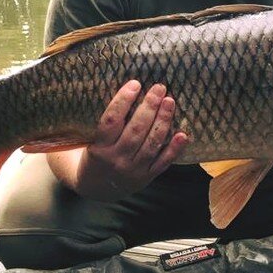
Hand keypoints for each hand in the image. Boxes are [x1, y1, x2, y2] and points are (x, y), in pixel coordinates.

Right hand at [50, 80, 187, 199]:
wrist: (96, 189)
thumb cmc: (93, 155)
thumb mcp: (89, 140)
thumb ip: (104, 122)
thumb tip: (122, 88)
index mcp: (99, 148)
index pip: (111, 120)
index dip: (123, 100)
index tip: (134, 83)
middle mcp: (117, 159)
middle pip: (135, 130)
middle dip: (149, 106)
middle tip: (159, 87)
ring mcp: (133, 170)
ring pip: (151, 143)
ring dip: (163, 121)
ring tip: (169, 101)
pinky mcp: (147, 177)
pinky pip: (163, 163)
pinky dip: (174, 149)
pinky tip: (182, 134)